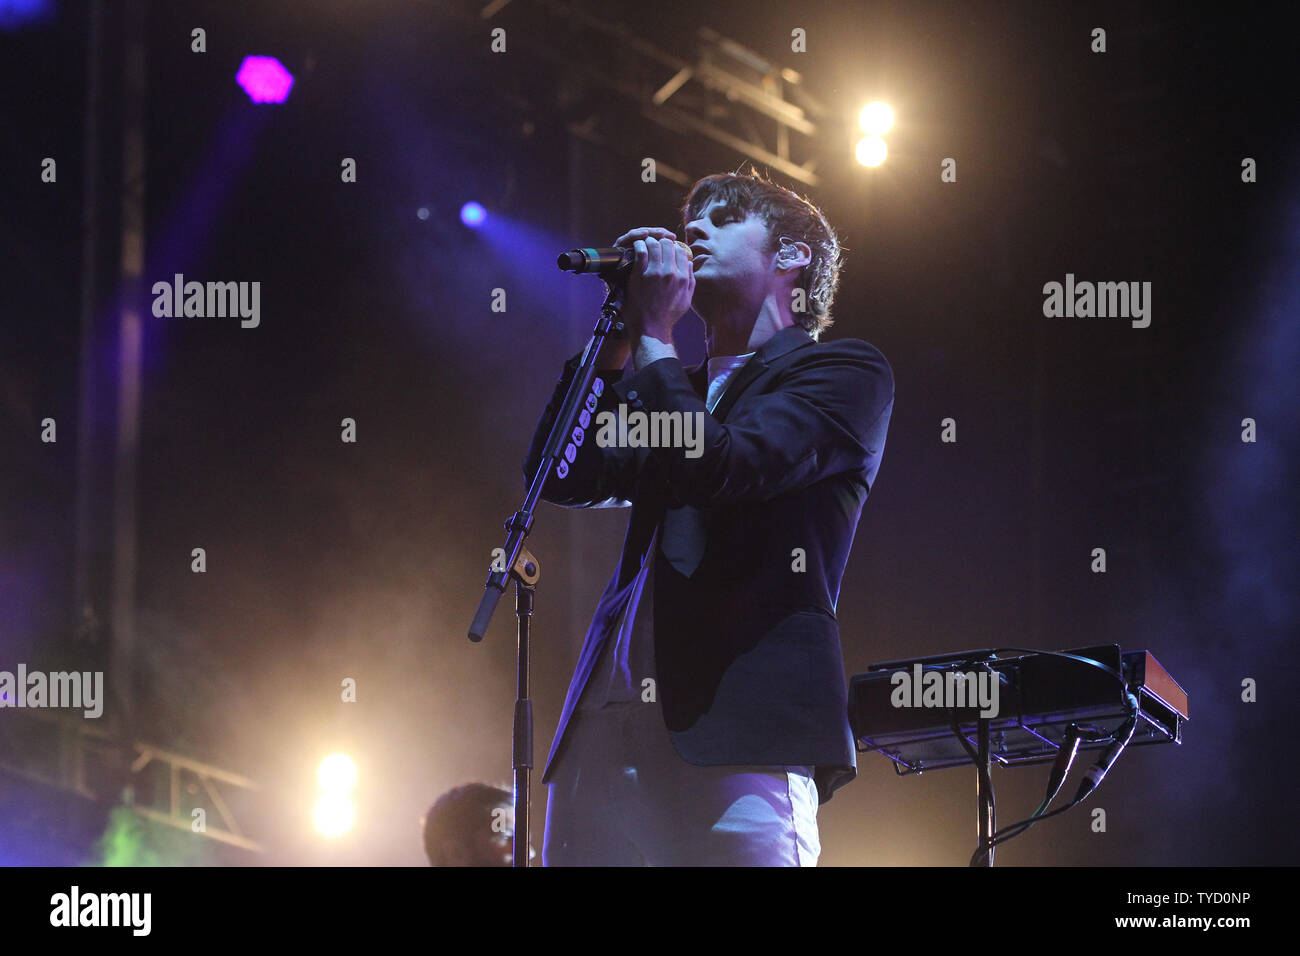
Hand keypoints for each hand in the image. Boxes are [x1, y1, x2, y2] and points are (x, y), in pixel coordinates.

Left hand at [614, 228, 694, 342]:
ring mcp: (655, 273)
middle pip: (668, 245)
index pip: (681, 251)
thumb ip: (691, 280)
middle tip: (655, 244)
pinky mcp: (641, 274)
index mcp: (684, 278)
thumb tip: (689, 263)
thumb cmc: (668, 316)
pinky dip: (639, 245)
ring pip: (655, 244)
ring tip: (645, 243)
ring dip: (649, 241)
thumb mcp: (687, 300)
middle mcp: (672, 273)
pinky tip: (637, 246)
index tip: (667, 249)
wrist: (651, 328)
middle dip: (661, 242)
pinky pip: (641, 251)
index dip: (673, 247)